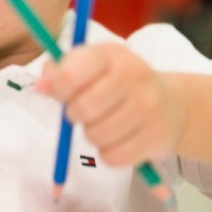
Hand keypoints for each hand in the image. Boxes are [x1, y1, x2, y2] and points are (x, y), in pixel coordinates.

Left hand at [36, 43, 185, 166]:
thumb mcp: (92, 65)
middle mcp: (134, 75)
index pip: (71, 74)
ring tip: (105, 123)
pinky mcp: (156, 136)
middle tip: (84, 111)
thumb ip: (61, 71)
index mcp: (112, 54)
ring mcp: (148, 106)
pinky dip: (109, 153)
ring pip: (95, 136)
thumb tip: (41, 86)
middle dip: (75, 115)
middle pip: (83, 109)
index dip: (58, 88)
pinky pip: (112, 157)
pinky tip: (119, 138)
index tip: (62, 93)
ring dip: (92, 135)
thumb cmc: (118, 83)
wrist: (171, 103)